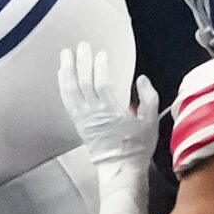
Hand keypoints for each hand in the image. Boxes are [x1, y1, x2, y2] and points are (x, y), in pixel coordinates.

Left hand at [59, 44, 158, 168]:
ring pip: (71, 90)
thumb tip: (141, 79)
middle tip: (82, 46)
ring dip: (67, 71)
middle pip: (83, 82)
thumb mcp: (151, 121)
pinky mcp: (78, 122)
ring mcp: (83, 118)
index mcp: (111, 111)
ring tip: (66, 55)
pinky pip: (67, 100)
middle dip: (82, 62)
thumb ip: (148, 97)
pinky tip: (62, 75)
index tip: (102, 54)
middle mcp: (93, 113)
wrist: (120, 168)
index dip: (100, 66)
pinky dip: (63, 86)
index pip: (101, 82)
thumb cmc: (136, 146)